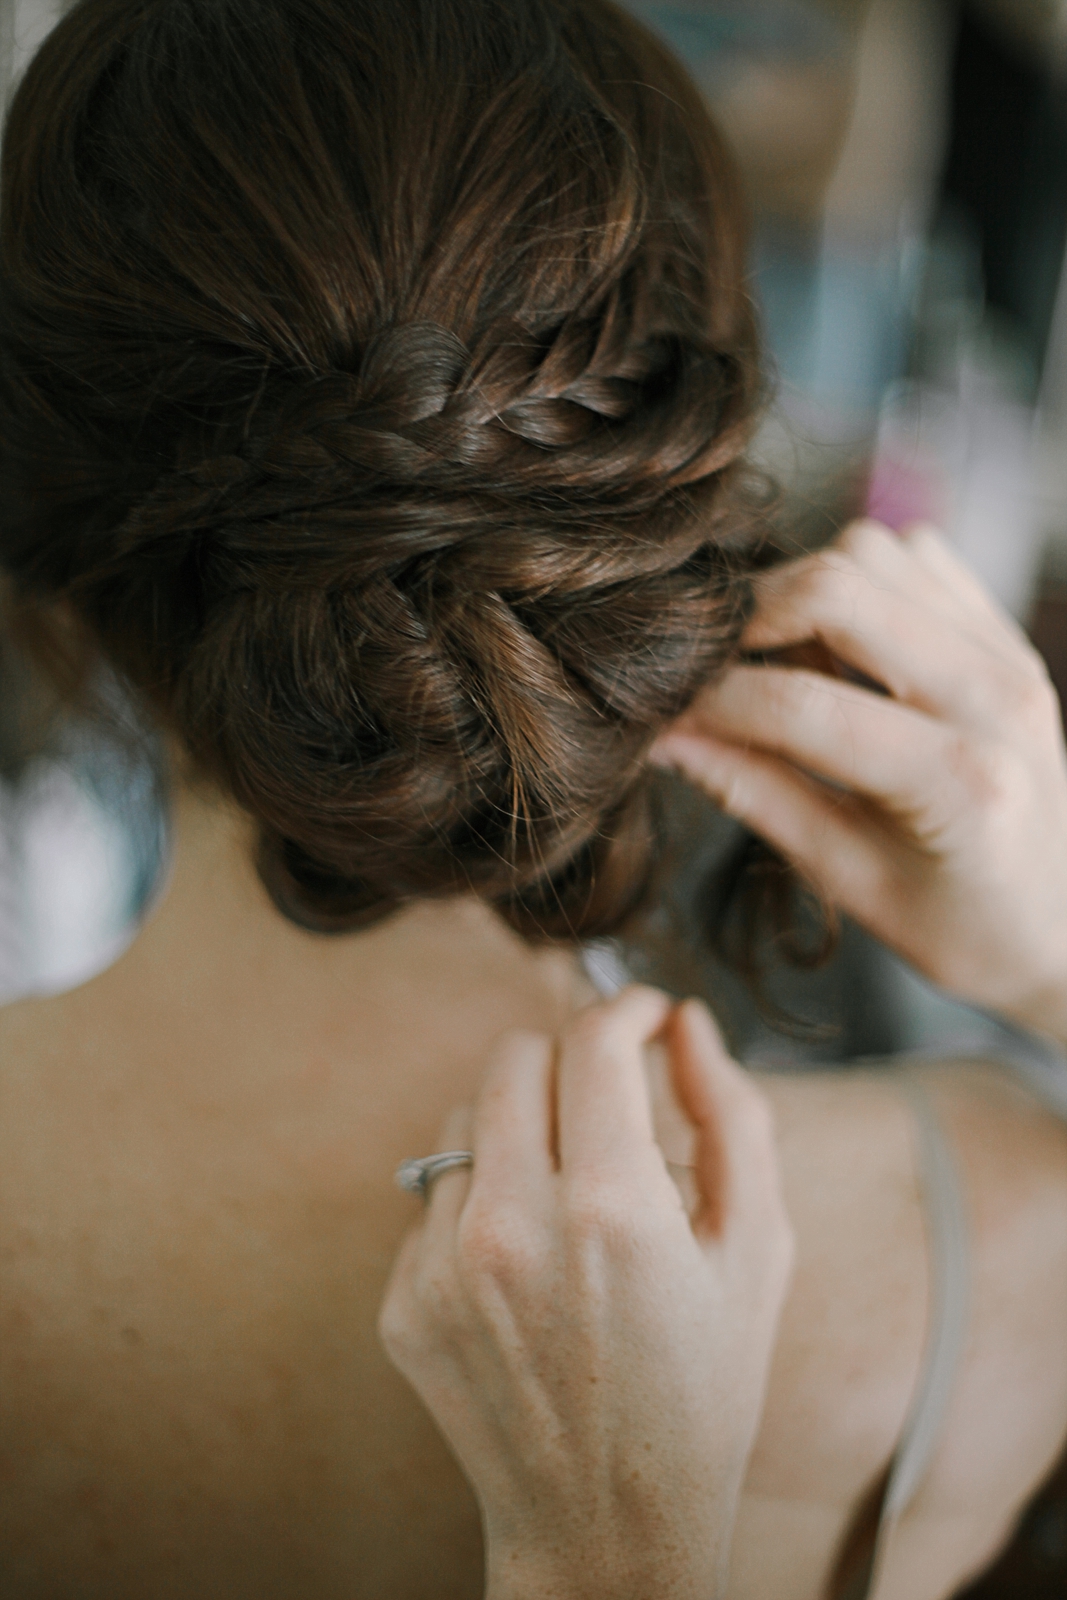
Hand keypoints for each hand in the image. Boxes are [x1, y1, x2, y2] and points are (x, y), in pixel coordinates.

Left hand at [378, 987, 793, 1599]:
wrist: (610, 1527)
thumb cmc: (704, 1387)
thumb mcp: (757, 1249)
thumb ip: (731, 1113)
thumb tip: (685, 1022)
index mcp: (611, 1210)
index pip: (593, 1040)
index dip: (628, 1007)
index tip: (645, 1015)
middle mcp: (510, 1228)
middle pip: (514, 1057)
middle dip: (569, 1057)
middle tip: (609, 1097)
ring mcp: (443, 1269)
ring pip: (468, 1119)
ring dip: (522, 1127)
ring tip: (571, 1194)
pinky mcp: (403, 1303)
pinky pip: (434, 1197)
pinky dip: (483, 1200)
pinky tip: (531, 1263)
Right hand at [650, 519, 1066, 1041]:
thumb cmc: (961, 925)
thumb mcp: (849, 879)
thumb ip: (755, 796)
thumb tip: (664, 738)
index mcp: (961, 780)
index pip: (801, 704)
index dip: (710, 700)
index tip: (659, 713)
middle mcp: (994, 695)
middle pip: (838, 588)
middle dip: (748, 622)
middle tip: (708, 673)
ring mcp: (1007, 653)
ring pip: (872, 553)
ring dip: (802, 594)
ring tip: (781, 665)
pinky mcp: (1006, 632)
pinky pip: (914, 558)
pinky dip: (857, 583)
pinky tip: (838, 650)